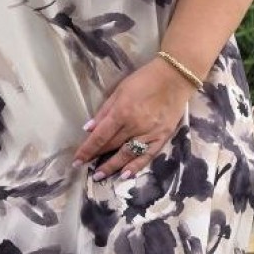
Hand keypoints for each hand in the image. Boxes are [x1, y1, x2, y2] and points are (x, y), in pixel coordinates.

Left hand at [72, 58, 191, 180]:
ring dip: (112, 167)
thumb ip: (104, 110)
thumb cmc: (145, 79)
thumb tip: (89, 128)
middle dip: (97, 157)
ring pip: (127, 154)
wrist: (176, 77)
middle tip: (85, 167)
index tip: (77, 160)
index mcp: (122, 112)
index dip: (87, 150)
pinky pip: (147, 155)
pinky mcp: (162, 137)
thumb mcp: (120, 89)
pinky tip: (125, 175)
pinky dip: (136, 166)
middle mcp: (134, 126)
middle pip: (112, 146)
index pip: (100, 136)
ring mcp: (149, 133)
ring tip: (100, 177)